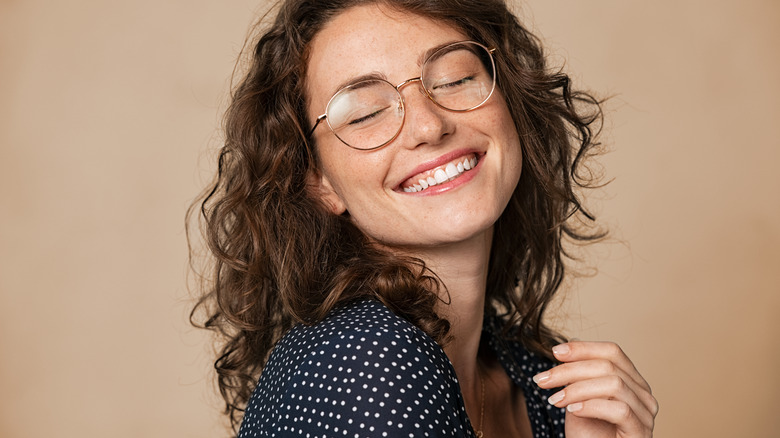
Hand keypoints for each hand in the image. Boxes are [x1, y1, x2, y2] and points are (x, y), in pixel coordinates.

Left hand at [533, 341, 657, 436]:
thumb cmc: (588, 435)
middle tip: (542, 380)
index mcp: (631, 381)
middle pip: (609, 366)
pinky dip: (591, 406)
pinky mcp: (641, 432)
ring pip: (614, 384)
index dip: (583, 348)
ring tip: (554, 400)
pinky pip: (620, 409)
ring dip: (577, 389)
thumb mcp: (578, 399)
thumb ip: (578, 376)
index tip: (555, 352)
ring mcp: (645, 414)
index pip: (612, 352)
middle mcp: (644, 394)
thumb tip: (569, 345)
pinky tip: (572, 410)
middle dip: (570, 370)